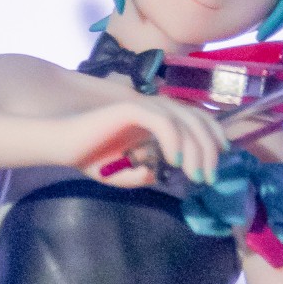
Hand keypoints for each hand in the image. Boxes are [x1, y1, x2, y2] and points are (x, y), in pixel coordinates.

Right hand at [49, 92, 227, 186]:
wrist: (62, 144)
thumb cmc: (91, 156)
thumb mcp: (125, 172)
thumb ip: (147, 173)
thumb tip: (165, 176)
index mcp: (158, 118)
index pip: (197, 119)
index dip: (214, 135)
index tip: (220, 161)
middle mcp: (156, 107)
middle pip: (197, 119)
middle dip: (209, 150)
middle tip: (210, 177)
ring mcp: (144, 105)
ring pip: (184, 121)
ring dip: (195, 150)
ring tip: (196, 175)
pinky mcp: (132, 108)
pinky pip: (162, 122)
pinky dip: (174, 140)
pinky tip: (174, 162)